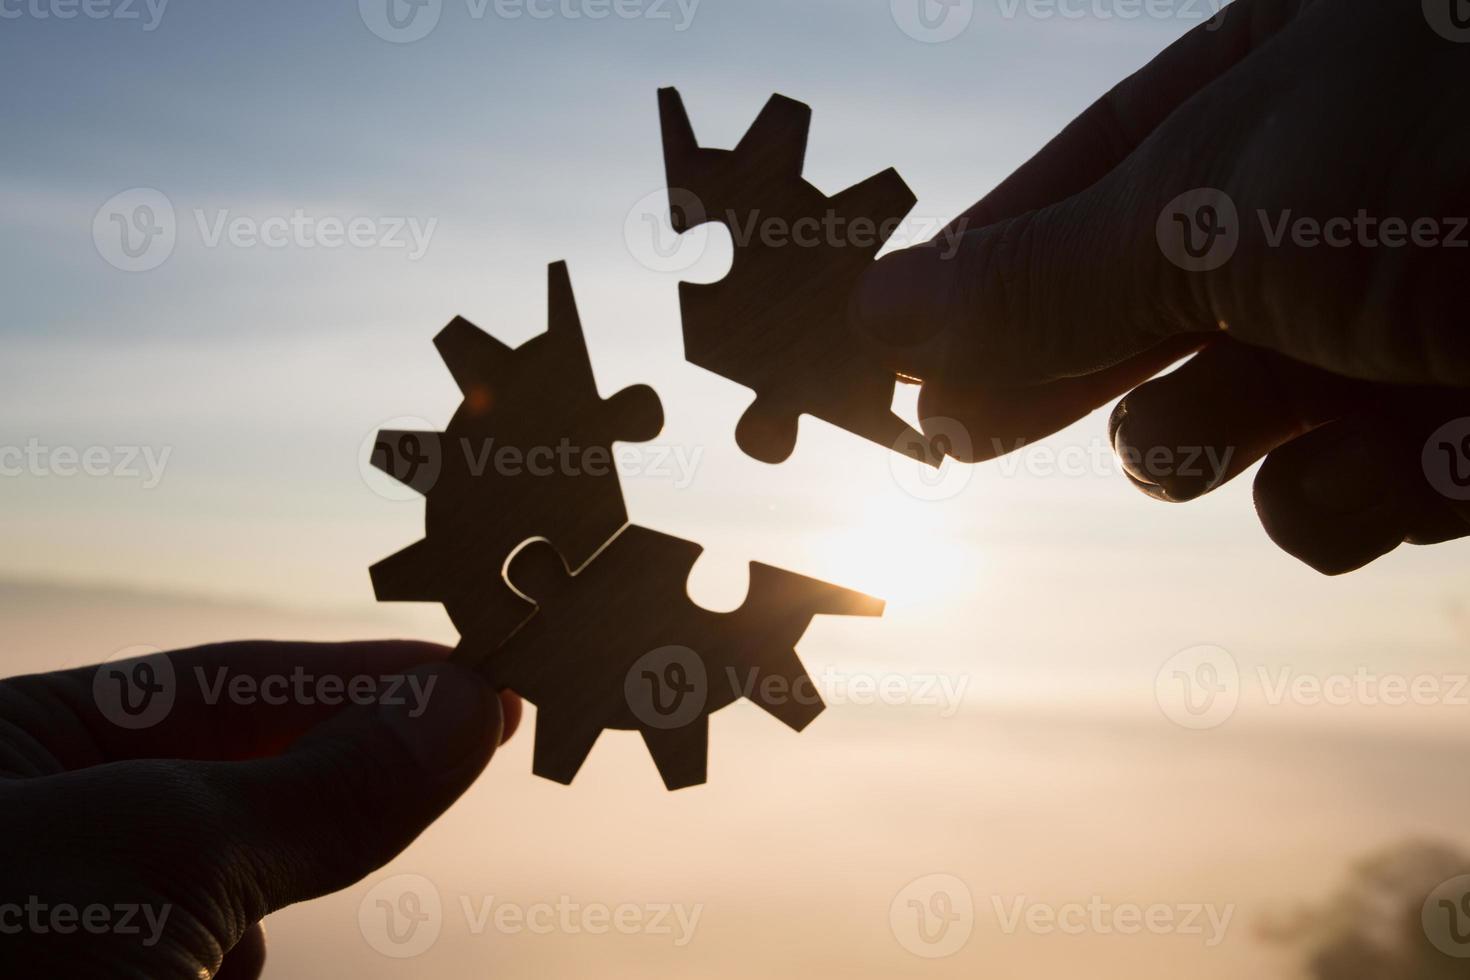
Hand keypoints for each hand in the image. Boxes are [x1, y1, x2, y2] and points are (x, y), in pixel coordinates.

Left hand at [0, 640, 519, 978]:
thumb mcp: (162, 855)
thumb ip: (320, 781)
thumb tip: (456, 710)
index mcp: (15, 744)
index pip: (227, 682)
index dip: (360, 677)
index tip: (476, 679)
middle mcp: (44, 825)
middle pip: (241, 777)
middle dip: (346, 771)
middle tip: (479, 735)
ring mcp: (72, 920)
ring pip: (232, 881)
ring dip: (280, 892)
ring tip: (279, 904)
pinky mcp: (111, 977)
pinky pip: (212, 956)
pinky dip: (234, 961)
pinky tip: (225, 975)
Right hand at [855, 0, 1469, 573]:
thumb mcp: (1217, 205)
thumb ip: (1041, 272)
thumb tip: (875, 309)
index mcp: (1289, 68)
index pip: (1090, 176)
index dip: (987, 264)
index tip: (896, 342)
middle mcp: (1347, 184)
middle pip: (1147, 303)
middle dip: (1061, 372)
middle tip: (951, 432)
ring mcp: (1414, 306)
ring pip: (1243, 419)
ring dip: (1221, 440)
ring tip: (1229, 427)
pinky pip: (1354, 495)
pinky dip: (1368, 498)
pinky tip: (1432, 466)